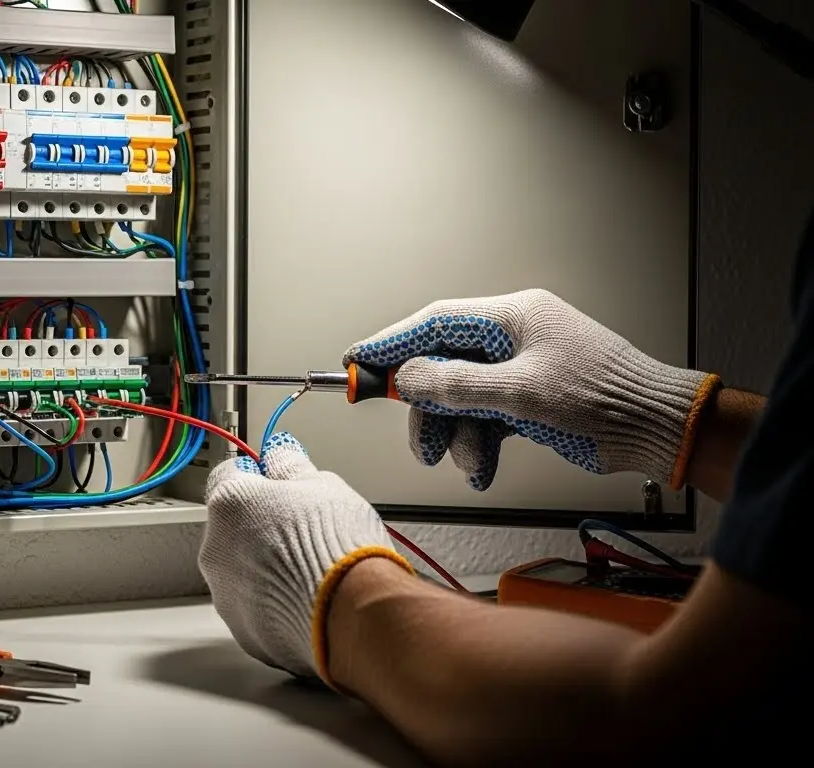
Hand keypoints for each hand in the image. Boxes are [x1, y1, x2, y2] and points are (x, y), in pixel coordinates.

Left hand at [199, 433, 412, 680]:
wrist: (353, 616)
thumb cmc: (338, 547)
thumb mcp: (322, 484)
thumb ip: (290, 465)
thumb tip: (280, 454)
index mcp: (229, 505)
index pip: (230, 475)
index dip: (257, 476)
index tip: (278, 482)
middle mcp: (215, 552)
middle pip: (233, 527)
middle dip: (261, 526)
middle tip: (304, 530)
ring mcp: (227, 597)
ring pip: (242, 572)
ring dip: (266, 568)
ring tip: (312, 570)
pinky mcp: (245, 633)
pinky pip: (256, 610)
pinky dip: (276, 604)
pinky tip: (309, 600)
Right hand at [344, 289, 719, 490]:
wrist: (657, 430)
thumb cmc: (605, 400)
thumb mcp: (522, 393)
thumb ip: (458, 385)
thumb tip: (409, 378)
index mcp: (513, 318)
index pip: (436, 323)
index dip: (392, 343)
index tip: (358, 363)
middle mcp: (513, 339)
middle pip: (444, 367)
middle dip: (428, 407)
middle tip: (418, 437)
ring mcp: (520, 370)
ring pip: (461, 399)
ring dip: (457, 435)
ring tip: (467, 462)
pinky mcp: (528, 400)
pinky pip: (484, 418)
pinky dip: (479, 445)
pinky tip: (482, 469)